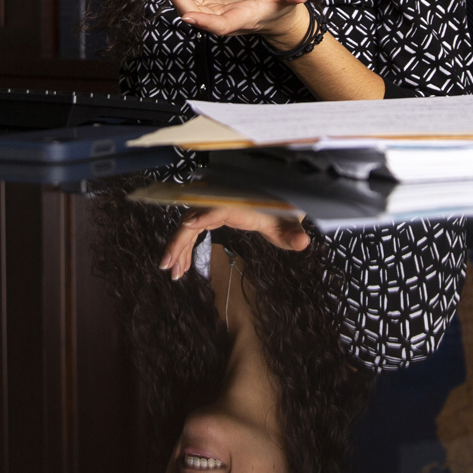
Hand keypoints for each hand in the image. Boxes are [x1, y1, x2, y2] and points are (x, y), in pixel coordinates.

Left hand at [156, 0, 310, 50]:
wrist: (279, 15)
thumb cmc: (285, 2)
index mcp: (243, 17)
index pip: (220, 25)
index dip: (202, 22)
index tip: (185, 14)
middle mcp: (225, 21)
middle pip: (194, 14)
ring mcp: (216, 16)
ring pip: (188, 6)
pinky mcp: (211, 9)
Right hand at [159, 205, 311, 279]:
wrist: (282, 200)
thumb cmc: (284, 211)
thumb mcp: (290, 225)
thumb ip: (294, 234)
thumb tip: (303, 243)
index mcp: (239, 204)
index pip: (217, 208)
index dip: (202, 216)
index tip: (186, 226)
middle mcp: (223, 202)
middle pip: (193, 218)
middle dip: (178, 241)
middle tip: (168, 266)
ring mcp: (216, 207)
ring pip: (189, 225)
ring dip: (178, 248)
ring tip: (173, 273)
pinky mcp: (214, 213)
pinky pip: (194, 229)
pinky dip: (186, 246)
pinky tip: (183, 265)